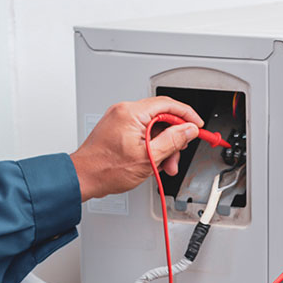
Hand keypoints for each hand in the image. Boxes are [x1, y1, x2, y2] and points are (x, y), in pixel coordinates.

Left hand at [70, 96, 203, 201]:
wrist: (84, 177)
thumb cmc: (107, 169)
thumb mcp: (148, 158)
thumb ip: (172, 141)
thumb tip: (189, 129)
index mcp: (131, 113)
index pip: (168, 104)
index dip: (187, 115)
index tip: (197, 126)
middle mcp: (125, 111)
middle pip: (162, 117)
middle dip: (174, 138)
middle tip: (177, 155)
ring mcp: (120, 119)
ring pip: (154, 127)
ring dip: (164, 145)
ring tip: (164, 165)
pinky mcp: (119, 128)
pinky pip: (143, 132)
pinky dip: (152, 145)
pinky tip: (153, 161)